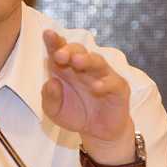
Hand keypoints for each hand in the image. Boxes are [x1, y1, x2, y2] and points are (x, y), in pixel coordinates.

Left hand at [41, 30, 134, 160]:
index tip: (47, 34)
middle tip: (60, 55)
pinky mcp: (118, 87)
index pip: (59, 50)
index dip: (54, 41)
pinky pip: (113, 82)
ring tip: (77, 61)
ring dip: (87, 60)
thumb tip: (51, 82)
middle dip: (69, 50)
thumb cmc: (75, 114)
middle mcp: (83, 68)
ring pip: (96, 61)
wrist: (98, 132)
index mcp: (64, 68)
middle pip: (78, 50)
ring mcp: (102, 75)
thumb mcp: (54, 111)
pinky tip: (96, 88)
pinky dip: (105, 83)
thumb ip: (50, 98)